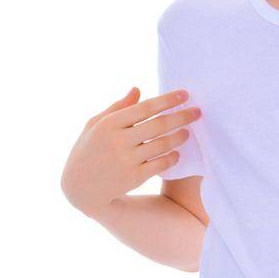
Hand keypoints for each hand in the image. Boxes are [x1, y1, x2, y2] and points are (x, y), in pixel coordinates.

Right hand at [61, 87, 201, 216]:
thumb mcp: (95, 125)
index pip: (146, 108)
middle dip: (182, 116)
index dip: (168, 100)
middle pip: (159, 125)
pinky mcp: (135, 177)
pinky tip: (177, 153)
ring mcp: (127, 160)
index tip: (185, 94)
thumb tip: (138, 90)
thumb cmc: (88, 150)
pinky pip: (161, 164)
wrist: (80, 187)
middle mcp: (119, 140)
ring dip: (180, 137)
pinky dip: (172, 157)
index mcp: (109, 123)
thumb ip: (117, 107)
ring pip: (162, 144)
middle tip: (198, 112)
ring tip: (188, 132)